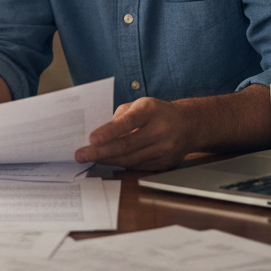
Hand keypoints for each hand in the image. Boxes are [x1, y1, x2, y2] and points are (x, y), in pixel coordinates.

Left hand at [74, 97, 192, 170]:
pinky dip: (120, 164)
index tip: (91, 139)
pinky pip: (137, 166)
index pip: (128, 123)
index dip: (108, 132)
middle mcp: (160, 130)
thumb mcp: (140, 104)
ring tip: (89, 158)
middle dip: (100, 152)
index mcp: (151, 111)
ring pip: (130, 160)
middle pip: (126, 146)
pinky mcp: (165, 163)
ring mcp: (164, 149)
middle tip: (81, 154)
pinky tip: (108, 161)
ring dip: (107, 160)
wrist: (189, 125)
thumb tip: (101, 133)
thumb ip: (120, 116)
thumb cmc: (158, 112)